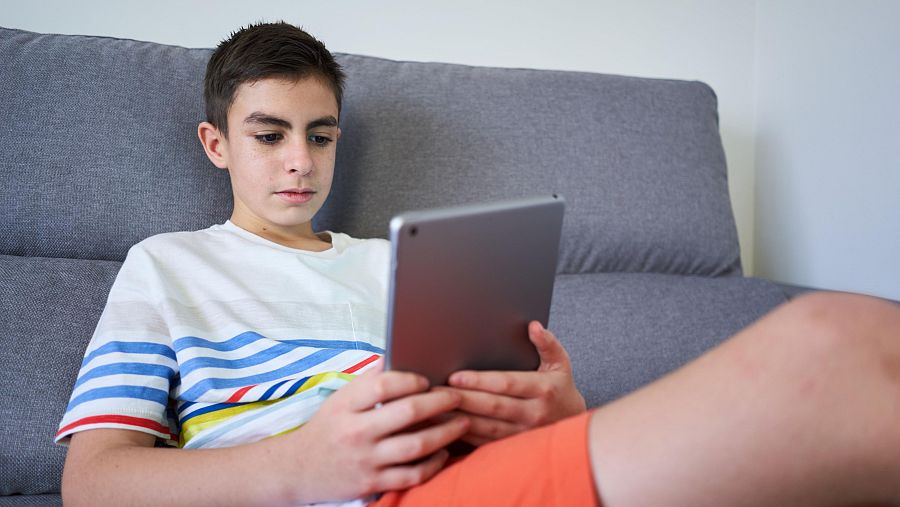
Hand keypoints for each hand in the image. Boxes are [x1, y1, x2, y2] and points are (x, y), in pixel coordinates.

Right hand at [284, 360, 469, 501]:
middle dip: (439, 402)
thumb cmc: (327, 429)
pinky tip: (444, 452)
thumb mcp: (339, 399)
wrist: (297, 469)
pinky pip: (412, 475)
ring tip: (462, 422)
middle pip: (407, 413)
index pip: (383, 385)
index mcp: (346, 406)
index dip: (411, 379)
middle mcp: (355, 432)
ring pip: (415, 446)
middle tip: (456, 397)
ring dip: (445, 433)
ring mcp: (365, 460)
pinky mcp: (372, 484)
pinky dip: (434, 464)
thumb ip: (368, 380)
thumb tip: (394, 355)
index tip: (427, 380)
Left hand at [444, 321, 585, 445]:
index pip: (506, 384)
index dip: (479, 381)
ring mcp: (524, 434)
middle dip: (462, 399)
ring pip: (486, 428)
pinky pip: (486, 443)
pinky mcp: (515, 447)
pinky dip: (465, 436)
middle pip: (492, 407)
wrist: (573, 423)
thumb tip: (533, 326)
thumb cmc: (560, 387)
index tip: (455, 376)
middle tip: (436, 391)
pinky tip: (447, 426)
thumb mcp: (560, 363)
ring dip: (459, 419)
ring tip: (435, 408)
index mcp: (543, 389)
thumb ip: (547, 343)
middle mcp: (534, 414)